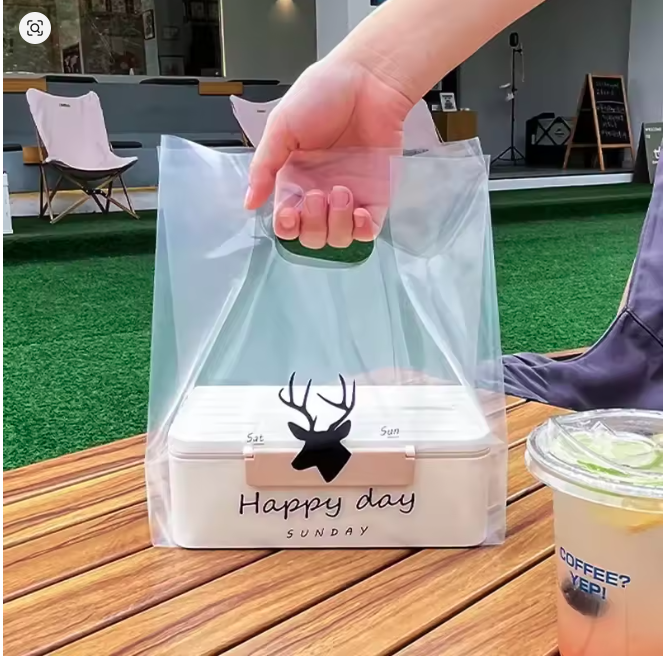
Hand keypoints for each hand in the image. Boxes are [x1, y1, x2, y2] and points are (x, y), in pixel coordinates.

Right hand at [244, 55, 412, 248]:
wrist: (369, 79)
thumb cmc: (324, 93)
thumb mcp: (281, 126)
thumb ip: (264, 166)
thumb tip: (249, 202)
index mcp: (295, 179)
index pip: (286, 222)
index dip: (287, 226)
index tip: (289, 212)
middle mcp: (321, 193)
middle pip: (312, 238)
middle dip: (312, 225)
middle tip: (316, 194)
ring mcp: (350, 197)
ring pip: (339, 238)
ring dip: (336, 224)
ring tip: (340, 191)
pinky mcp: (377, 196)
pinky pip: (369, 232)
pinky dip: (362, 231)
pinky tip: (359, 212)